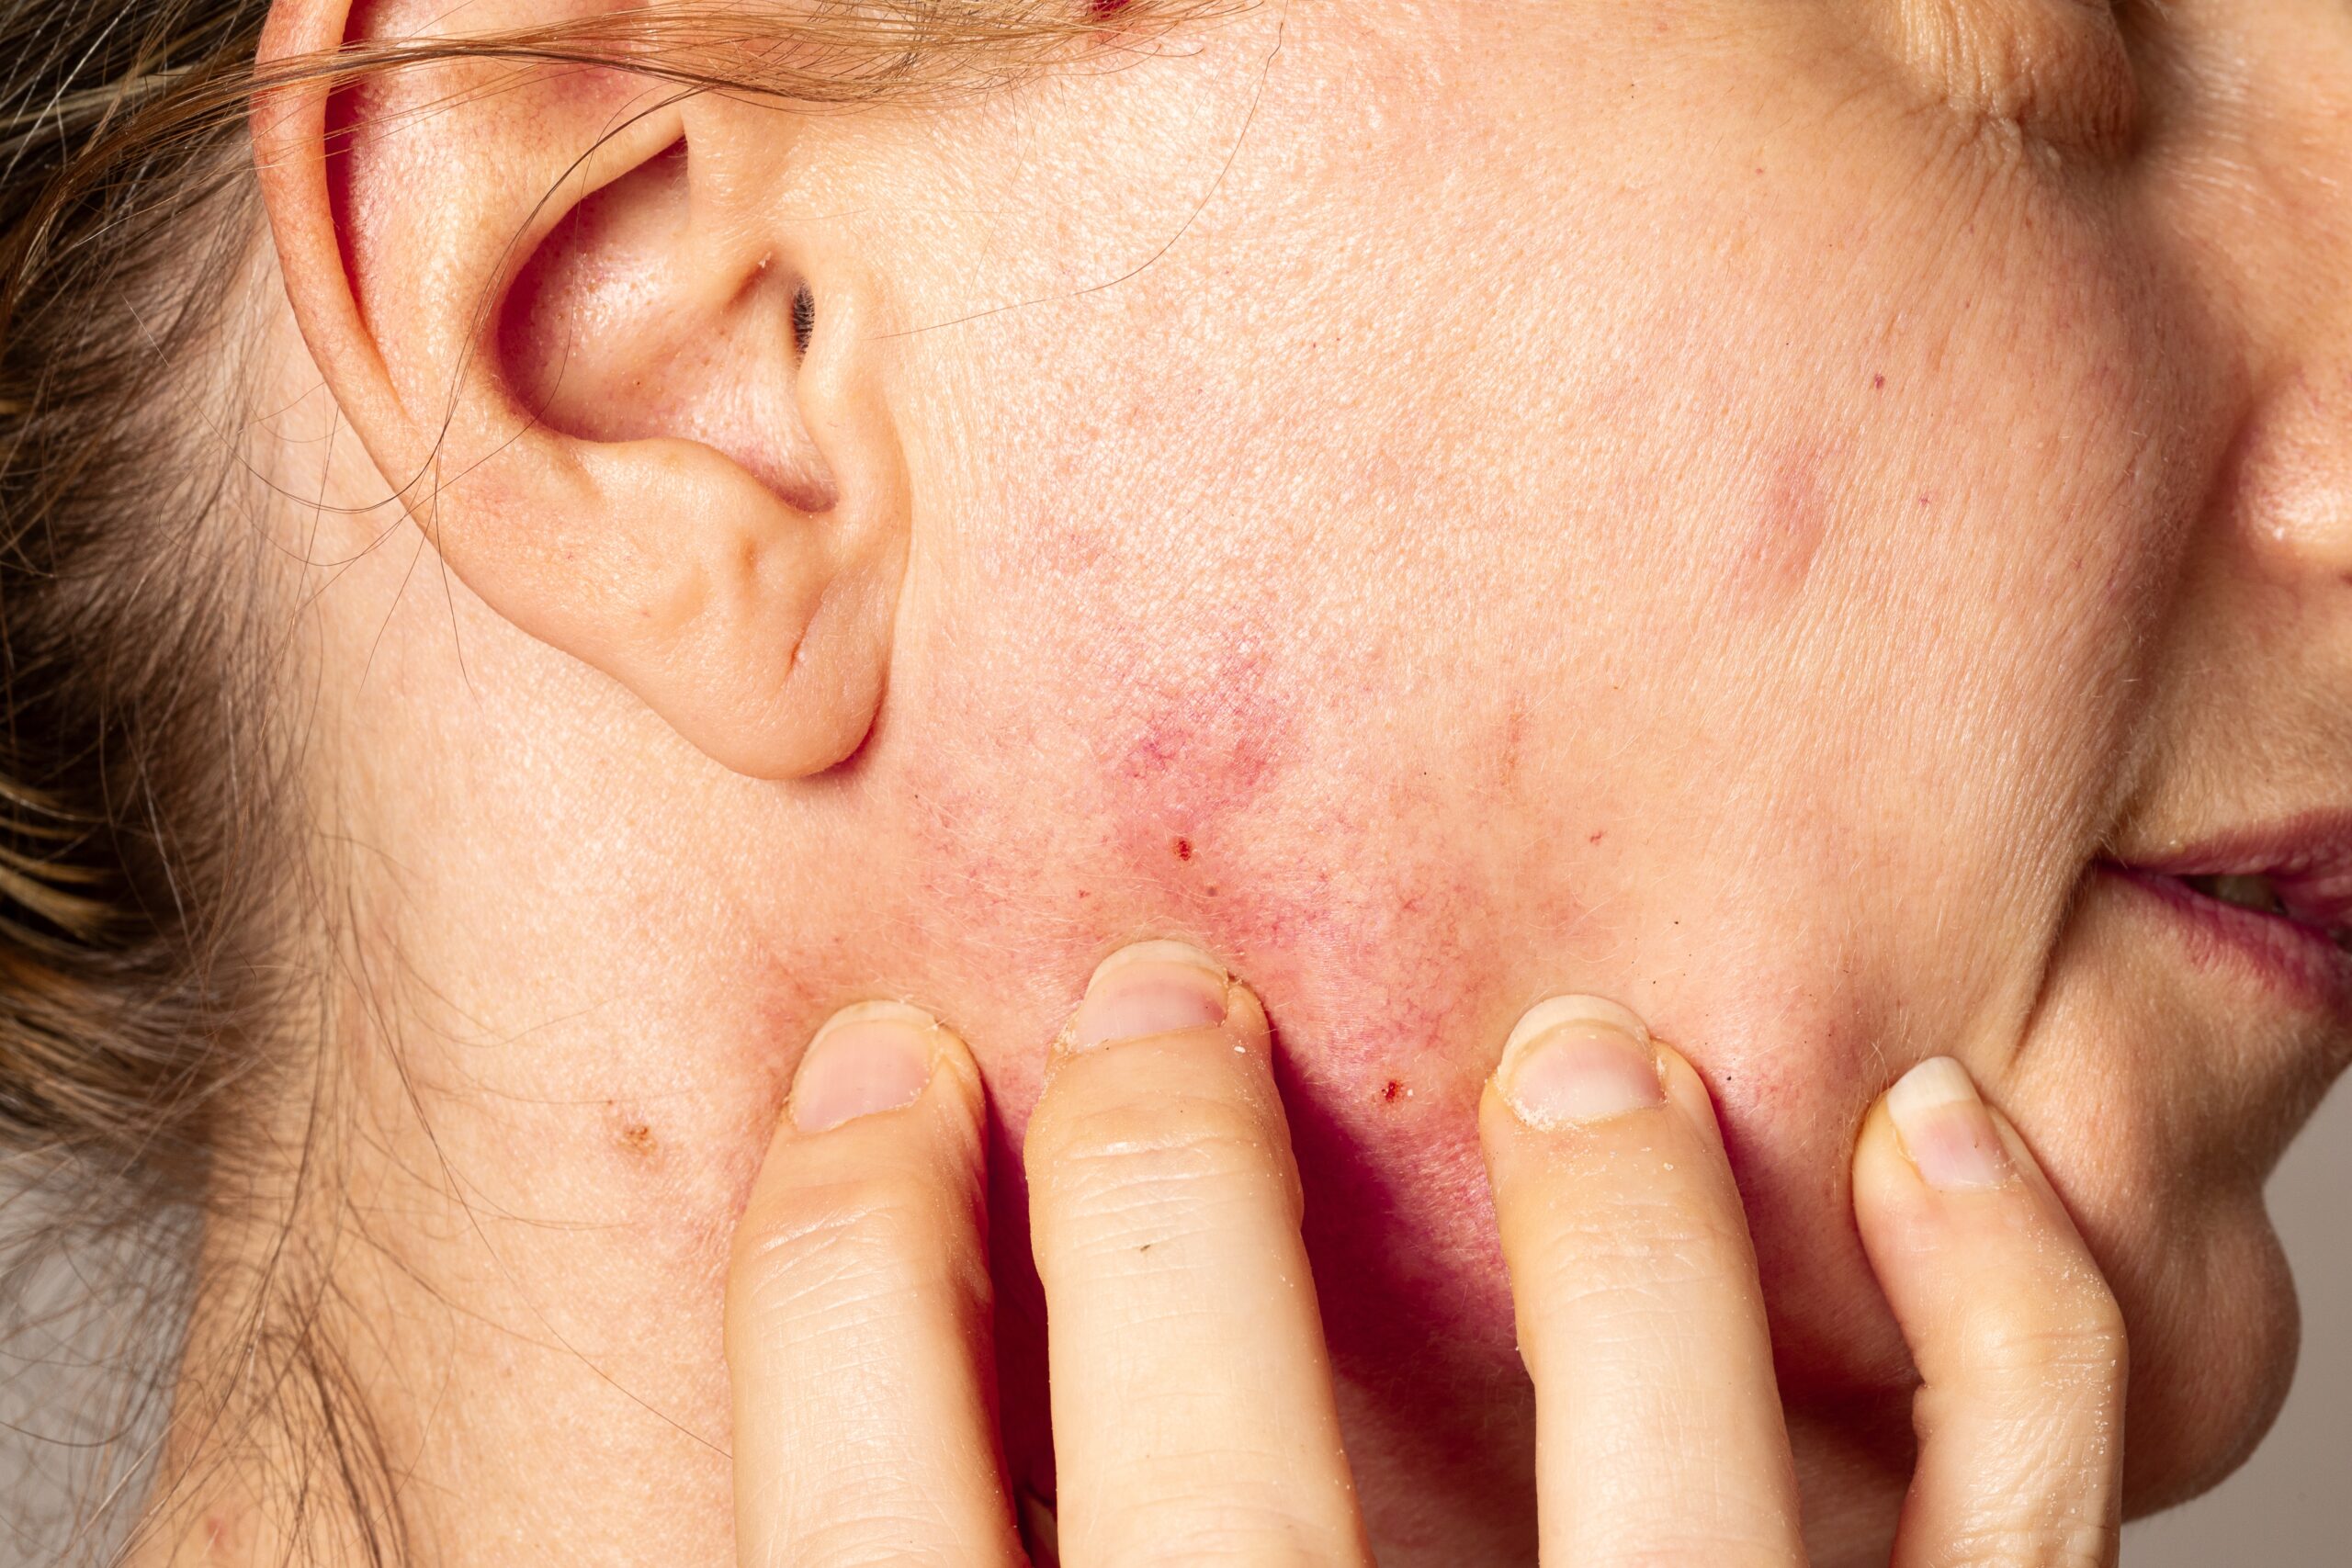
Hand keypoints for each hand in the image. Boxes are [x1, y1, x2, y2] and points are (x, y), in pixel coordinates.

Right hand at [723, 940, 2125, 1565]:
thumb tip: (816, 1456)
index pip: (864, 1539)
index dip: (841, 1252)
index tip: (878, 1068)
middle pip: (1215, 1512)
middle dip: (1155, 1194)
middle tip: (1158, 999)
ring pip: (1666, 1520)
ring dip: (1617, 1239)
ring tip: (1571, 1053)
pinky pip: (2006, 1550)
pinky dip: (2006, 1328)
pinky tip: (1921, 1143)